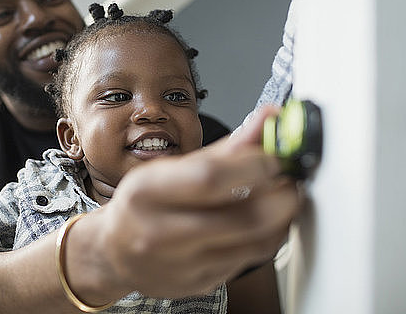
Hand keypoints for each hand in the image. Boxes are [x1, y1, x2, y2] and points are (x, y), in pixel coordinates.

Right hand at [74, 106, 300, 298]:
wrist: (114, 250)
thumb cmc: (143, 203)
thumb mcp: (171, 167)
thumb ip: (225, 147)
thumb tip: (267, 119)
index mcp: (147, 192)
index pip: (210, 178)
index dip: (255, 165)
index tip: (277, 156)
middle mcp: (159, 233)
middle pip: (243, 218)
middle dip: (283, 196)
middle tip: (292, 180)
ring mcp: (179, 265)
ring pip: (254, 245)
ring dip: (282, 220)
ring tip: (282, 199)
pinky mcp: (197, 285)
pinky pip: (247, 262)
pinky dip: (264, 239)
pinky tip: (260, 224)